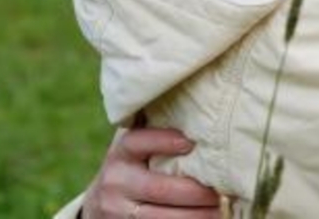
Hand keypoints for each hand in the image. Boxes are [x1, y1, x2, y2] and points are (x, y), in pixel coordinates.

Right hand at [82, 127, 220, 218]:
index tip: (190, 143)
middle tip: (220, 191)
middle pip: (159, 188)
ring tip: (219, 210)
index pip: (138, 142)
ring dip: (195, 216)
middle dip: (194, 192)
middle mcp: (115, 181)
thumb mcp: (137, 147)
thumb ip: (158, 131)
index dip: (164, 141)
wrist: (99, 204)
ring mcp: (116, 211)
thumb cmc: (134, 166)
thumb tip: (203, 109)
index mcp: (121, 153)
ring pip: (160, 218)